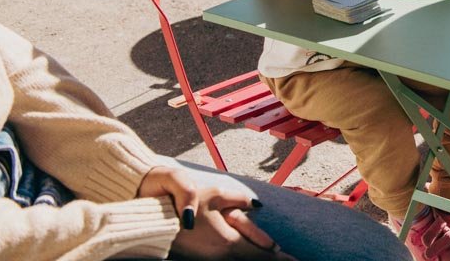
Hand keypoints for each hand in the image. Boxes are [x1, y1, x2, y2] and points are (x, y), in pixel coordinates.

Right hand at [171, 204, 294, 259]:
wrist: (154, 223)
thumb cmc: (185, 205)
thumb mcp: (216, 195)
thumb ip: (240, 199)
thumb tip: (258, 205)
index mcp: (229, 241)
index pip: (261, 252)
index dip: (279, 256)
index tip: (294, 260)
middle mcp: (223, 254)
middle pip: (254, 260)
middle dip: (273, 260)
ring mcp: (212, 258)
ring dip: (259, 259)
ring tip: (275, 258)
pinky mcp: (204, 258)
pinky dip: (244, 258)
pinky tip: (249, 255)